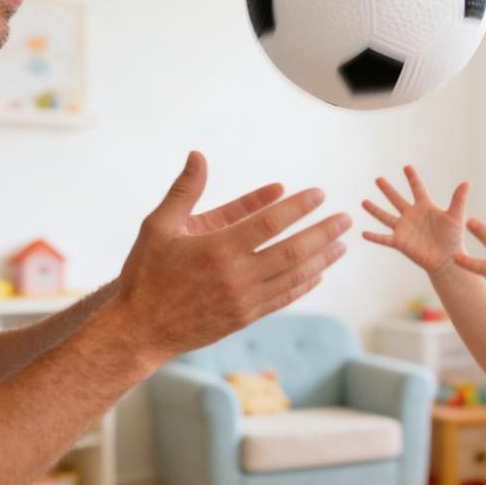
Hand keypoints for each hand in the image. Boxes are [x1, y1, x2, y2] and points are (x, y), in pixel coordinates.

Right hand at [113, 151, 350, 357]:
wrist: (139, 330)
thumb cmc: (146, 274)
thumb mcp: (158, 226)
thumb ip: (184, 190)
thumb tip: (198, 154)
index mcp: (218, 249)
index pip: (270, 223)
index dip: (298, 206)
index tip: (319, 194)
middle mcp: (237, 276)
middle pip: (293, 250)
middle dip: (323, 232)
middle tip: (346, 218)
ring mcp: (244, 300)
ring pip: (293, 276)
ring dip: (322, 259)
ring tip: (342, 244)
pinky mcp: (245, 318)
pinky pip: (283, 298)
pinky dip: (304, 284)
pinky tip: (318, 273)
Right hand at [361, 165, 468, 275]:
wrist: (447, 260)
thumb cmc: (453, 239)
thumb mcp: (455, 217)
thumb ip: (458, 200)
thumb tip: (467, 182)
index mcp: (425, 207)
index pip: (417, 189)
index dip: (412, 178)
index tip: (407, 167)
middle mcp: (412, 216)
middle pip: (397, 199)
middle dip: (387, 189)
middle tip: (378, 179)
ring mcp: (404, 228)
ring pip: (385, 216)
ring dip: (374, 209)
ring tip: (363, 201)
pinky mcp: (399, 242)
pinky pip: (383, 238)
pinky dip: (374, 236)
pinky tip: (363, 233)